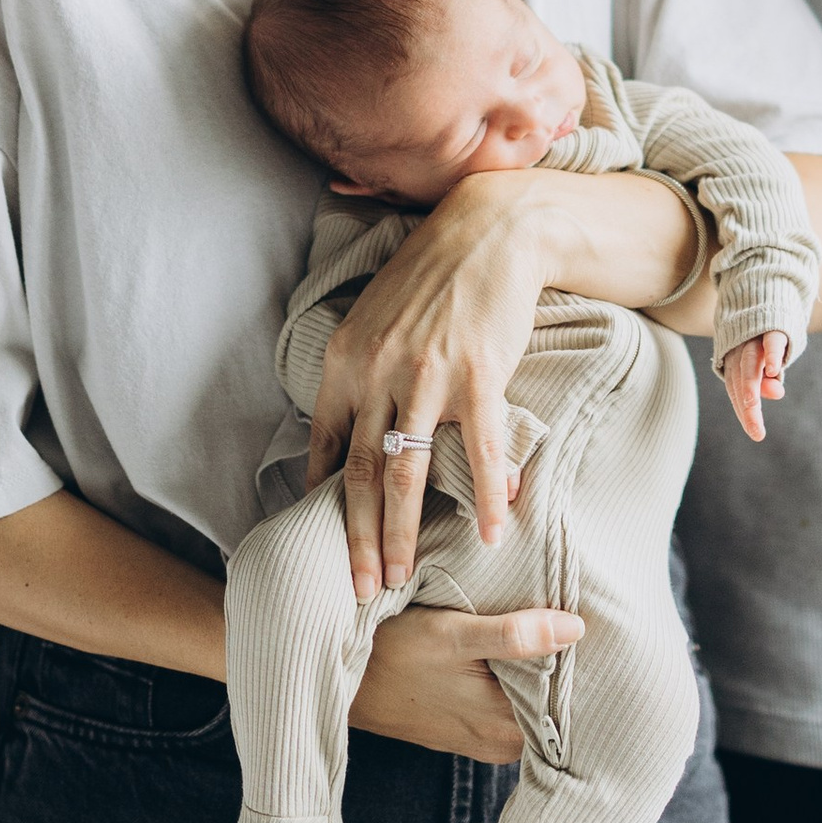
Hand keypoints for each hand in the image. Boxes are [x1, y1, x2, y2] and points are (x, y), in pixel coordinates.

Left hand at [306, 173, 553, 594]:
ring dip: (402, 534)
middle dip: (357, 541)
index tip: (324, 550)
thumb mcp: (376, 322)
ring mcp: (427, 375)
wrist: (490, 230)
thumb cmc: (433, 280)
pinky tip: (497, 532)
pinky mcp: (478, 375)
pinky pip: (482, 451)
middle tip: (359, 592)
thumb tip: (350, 438)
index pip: (327, 450)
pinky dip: (489, 498)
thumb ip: (360, 376)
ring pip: (406, 474)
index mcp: (345, 362)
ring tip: (402, 577)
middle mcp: (378, 372)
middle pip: (360, 475)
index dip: (324, 508)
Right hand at [351, 603, 584, 759]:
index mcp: (505, 728)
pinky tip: (519, 648)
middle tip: (577, 619)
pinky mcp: (470, 730)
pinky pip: (510, 706)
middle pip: (554, 704)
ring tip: (552, 628)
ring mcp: (484, 741)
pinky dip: (518, 679)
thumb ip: (514, 635)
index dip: (584, 666)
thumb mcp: (451, 634)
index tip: (596, 631)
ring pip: (532, 703)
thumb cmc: (393, 653)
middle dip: (566, 665)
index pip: (569, 704)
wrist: (342, 682)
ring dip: (540, 670)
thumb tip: (576, 628)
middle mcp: (501, 745)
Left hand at [720, 330, 788, 442]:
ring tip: (752, 404)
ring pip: (749, 362)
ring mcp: (753, 336)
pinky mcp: (772, 324)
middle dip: (747, 407)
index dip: (743, 411)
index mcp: (734, 361)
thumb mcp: (764, 362)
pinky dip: (771, 354)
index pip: (735, 390)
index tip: (755, 433)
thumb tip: (776, 394)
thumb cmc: (764, 337)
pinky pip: (770, 339)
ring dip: (750, 383)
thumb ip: (767, 380)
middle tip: (756, 431)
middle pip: (739, 380)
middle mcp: (739, 350)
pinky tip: (774, 370)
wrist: (766, 294)